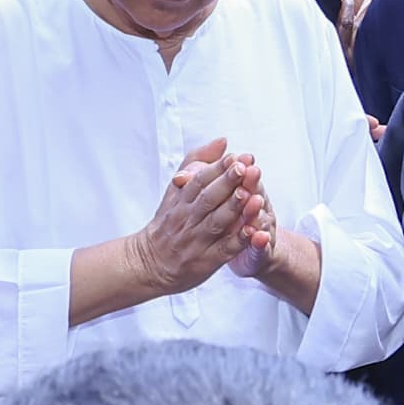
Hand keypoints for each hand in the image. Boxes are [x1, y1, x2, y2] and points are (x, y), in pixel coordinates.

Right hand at [130, 136, 256, 297]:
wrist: (150, 263)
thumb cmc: (167, 223)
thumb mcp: (174, 190)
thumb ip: (197, 163)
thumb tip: (223, 141)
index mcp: (181, 201)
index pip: (198, 182)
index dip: (217, 169)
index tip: (234, 157)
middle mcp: (188, 219)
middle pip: (208, 199)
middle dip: (227, 183)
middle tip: (243, 169)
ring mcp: (197, 241)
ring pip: (217, 223)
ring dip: (234, 209)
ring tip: (250, 195)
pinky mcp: (207, 261)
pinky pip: (224, 249)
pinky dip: (239, 240)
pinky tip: (253, 230)